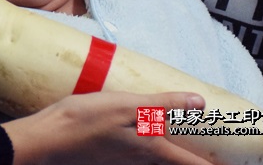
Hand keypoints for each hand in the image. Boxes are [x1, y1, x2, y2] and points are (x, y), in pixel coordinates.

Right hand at [3, 91, 212, 164]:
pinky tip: (147, 134)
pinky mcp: (110, 155)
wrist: (48, 138)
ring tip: (186, 146)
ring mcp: (124, 160)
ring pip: (158, 161)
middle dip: (196, 162)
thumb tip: (199, 103)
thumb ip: (162, 104)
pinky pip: (140, 156)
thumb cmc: (86, 121)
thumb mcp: (126, 105)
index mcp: (150, 148)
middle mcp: (141, 160)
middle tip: (213, 156)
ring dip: (175, 157)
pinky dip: (154, 149)